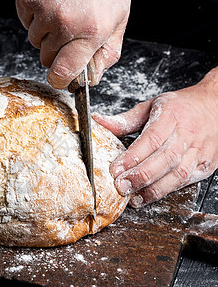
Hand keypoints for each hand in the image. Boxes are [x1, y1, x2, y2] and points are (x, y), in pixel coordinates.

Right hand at [15, 0, 129, 88]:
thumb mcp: (119, 18)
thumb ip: (108, 52)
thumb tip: (93, 76)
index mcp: (90, 32)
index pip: (63, 72)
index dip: (60, 80)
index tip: (61, 79)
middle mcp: (65, 23)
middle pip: (47, 59)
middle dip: (56, 52)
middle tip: (68, 33)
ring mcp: (43, 10)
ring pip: (35, 41)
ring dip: (45, 33)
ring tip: (61, 13)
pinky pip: (25, 21)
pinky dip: (34, 16)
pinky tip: (50, 3)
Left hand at [93, 67, 217, 207]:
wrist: (216, 106)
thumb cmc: (181, 106)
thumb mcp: (151, 106)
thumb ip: (125, 120)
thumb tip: (98, 122)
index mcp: (171, 115)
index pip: (151, 139)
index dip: (132, 157)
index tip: (115, 169)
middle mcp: (187, 133)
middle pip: (165, 159)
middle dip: (140, 176)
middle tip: (121, 187)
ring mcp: (199, 150)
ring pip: (178, 174)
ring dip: (154, 189)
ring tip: (134, 198)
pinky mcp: (206, 164)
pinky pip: (187, 181)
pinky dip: (168, 190)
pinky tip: (152, 195)